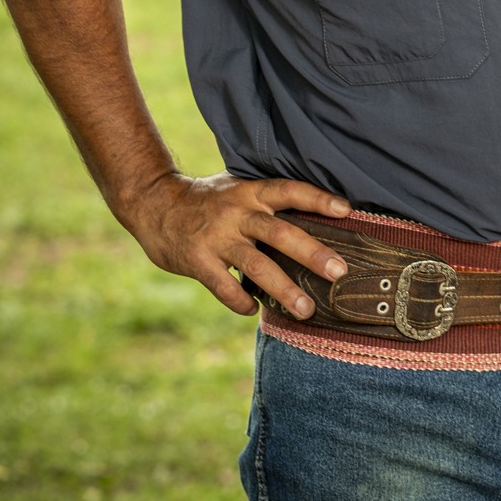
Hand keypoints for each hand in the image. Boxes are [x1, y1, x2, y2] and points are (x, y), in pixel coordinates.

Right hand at [124, 171, 352, 318]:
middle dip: (312, 253)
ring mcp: (217, 238)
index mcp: (250, 192)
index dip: (317, 199)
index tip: (346, 210)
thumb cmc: (208, 201)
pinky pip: (224, 287)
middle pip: (280, 233)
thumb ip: (267, 204)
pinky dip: (241, 302)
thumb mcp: (238, 189)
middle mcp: (237, 212)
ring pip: (257, 266)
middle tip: (340, 272)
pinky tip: (253, 310)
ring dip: (284, 290)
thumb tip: (314, 222)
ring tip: (307, 310)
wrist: (154, 203)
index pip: (289, 191)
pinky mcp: (197, 261)